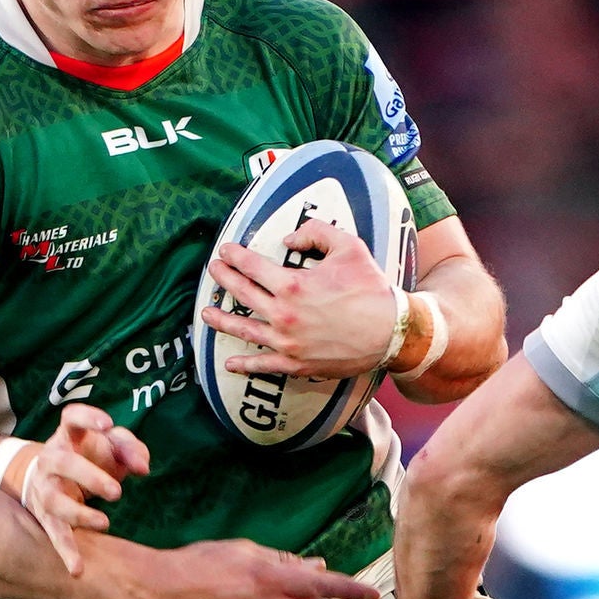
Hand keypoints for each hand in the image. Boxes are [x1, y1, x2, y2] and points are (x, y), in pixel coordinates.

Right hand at [13, 404, 148, 574]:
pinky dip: (66, 552)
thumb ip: (130, 449)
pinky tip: (78, 570)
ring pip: (54, 500)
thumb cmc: (88, 458)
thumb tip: (143, 468)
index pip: (71, 417)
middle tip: (117, 492)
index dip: (87, 417)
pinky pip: (55, 534)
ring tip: (104, 523)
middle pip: (63, 462)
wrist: (46, 479)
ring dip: (78, 513)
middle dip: (88, 476)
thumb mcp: (111, 447)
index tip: (107, 425)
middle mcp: (51, 460)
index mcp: (68, 436)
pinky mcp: (45, 516)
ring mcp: (45, 489)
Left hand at [200, 218, 405, 380]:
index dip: (235, 256)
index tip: (225, 251)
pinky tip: (229, 363)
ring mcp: (287, 343)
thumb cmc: (371, 288)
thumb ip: (316, 233)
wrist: (392, 332)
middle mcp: (283, 315)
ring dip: (222, 321)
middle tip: (213, 271)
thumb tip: (289, 239)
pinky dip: (245, 365)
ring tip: (206, 314)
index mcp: (292, 285)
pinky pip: (264, 365)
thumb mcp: (348, 247)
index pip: (252, 266)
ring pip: (244, 330)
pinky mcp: (296, 364)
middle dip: (224, 280)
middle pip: (242, 295)